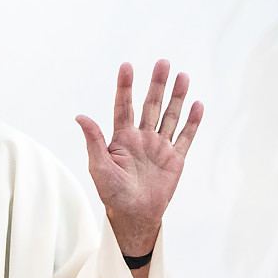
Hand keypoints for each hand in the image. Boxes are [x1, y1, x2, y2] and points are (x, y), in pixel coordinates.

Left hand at [76, 60, 202, 257]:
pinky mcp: (175, 159)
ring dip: (177, 97)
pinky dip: (192, 122)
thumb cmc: (112, 192)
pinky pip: (186, 137)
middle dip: (157, 84)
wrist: (134, 215)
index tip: (127, 66)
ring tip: (183, 76)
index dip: (125, 86)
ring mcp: (160, 146)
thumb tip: (80, 116)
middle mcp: (142, 137)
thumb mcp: (99, 166)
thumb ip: (93, 141)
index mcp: (122, 138)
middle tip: (163, 62)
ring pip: (170, 116)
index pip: (124, 106)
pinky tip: (197, 104)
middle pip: (151, 105)